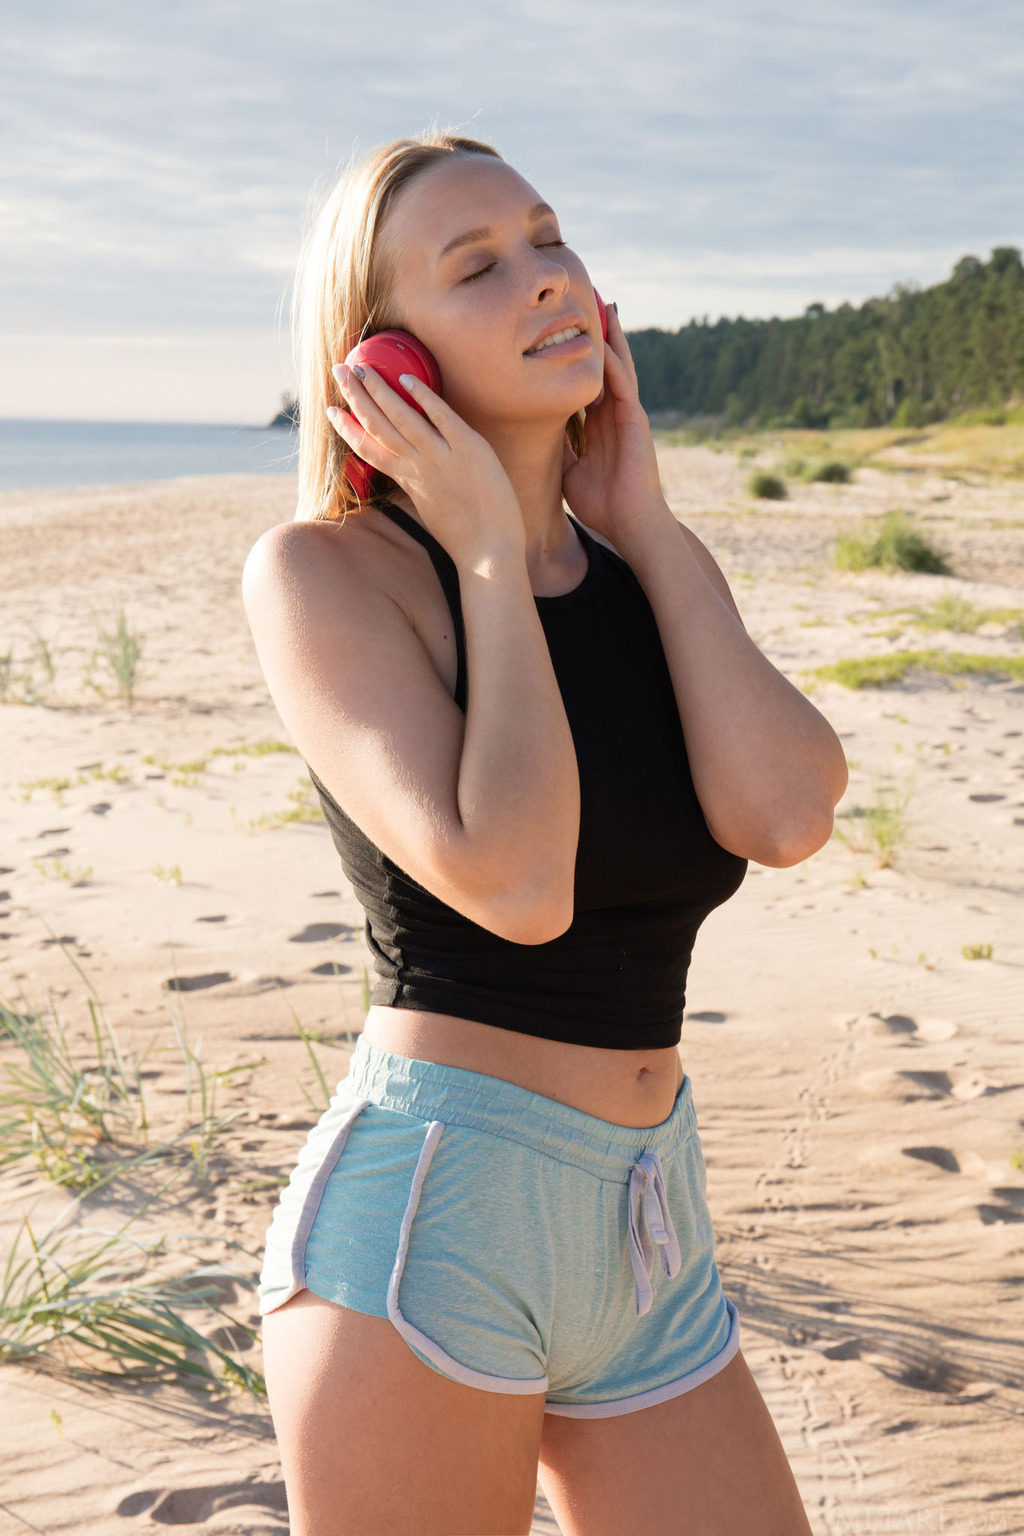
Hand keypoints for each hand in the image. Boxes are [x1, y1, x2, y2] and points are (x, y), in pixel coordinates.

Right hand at [327, 365, 525, 569]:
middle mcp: (418, 467)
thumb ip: (420, 485)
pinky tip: (408, 379)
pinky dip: (423, 397)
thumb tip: (415, 472)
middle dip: (356, 395)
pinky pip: (441, 417)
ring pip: (401, 418)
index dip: (347, 428)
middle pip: (378, 426)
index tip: (331, 410)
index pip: (368, 449)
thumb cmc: (465, 538)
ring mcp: (442, 458)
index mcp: (408, 481)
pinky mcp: (469, 450)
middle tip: (340, 368)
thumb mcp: (432, 509)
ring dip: (380, 390)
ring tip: (363, 366)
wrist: (490, 554)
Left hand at [560, 304, 668, 544]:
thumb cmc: (602, 503)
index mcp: (598, 425)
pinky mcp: (636, 422)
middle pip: (605, 366)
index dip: (576, 359)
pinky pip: (625, 386)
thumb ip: (558, 450)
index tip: (562, 335)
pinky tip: (608, 344)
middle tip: (588, 303)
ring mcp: (627, 416)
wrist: (629, 523)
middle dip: (598, 337)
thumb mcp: (569, 471)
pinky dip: (617, 364)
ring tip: (606, 307)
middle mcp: (613, 415)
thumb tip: (537, 439)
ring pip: (620, 367)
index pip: (585, 382)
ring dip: (613, 339)